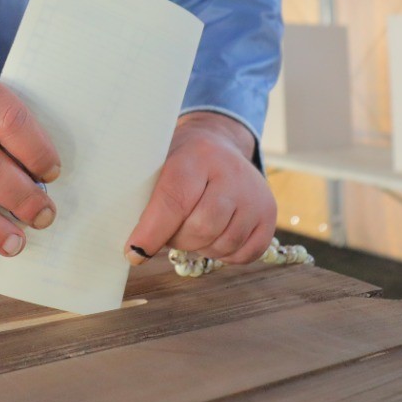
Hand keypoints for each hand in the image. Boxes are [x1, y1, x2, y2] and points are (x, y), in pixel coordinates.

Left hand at [125, 112, 274, 264]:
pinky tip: (214, 234)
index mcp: (197, 156)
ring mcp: (255, 196)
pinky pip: (243, 255)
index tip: (133, 253)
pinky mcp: (269, 216)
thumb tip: (132, 248)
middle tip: (168, 230)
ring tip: (192, 227)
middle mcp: (232, 174)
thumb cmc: (180, 161)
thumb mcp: (158, 164)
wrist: (219, 145)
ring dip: (199, 247)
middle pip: (201, 228)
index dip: (152, 232)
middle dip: (177, 239)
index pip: (174, 200)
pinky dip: (222, 254)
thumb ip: (144, 199)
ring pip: (221, 245)